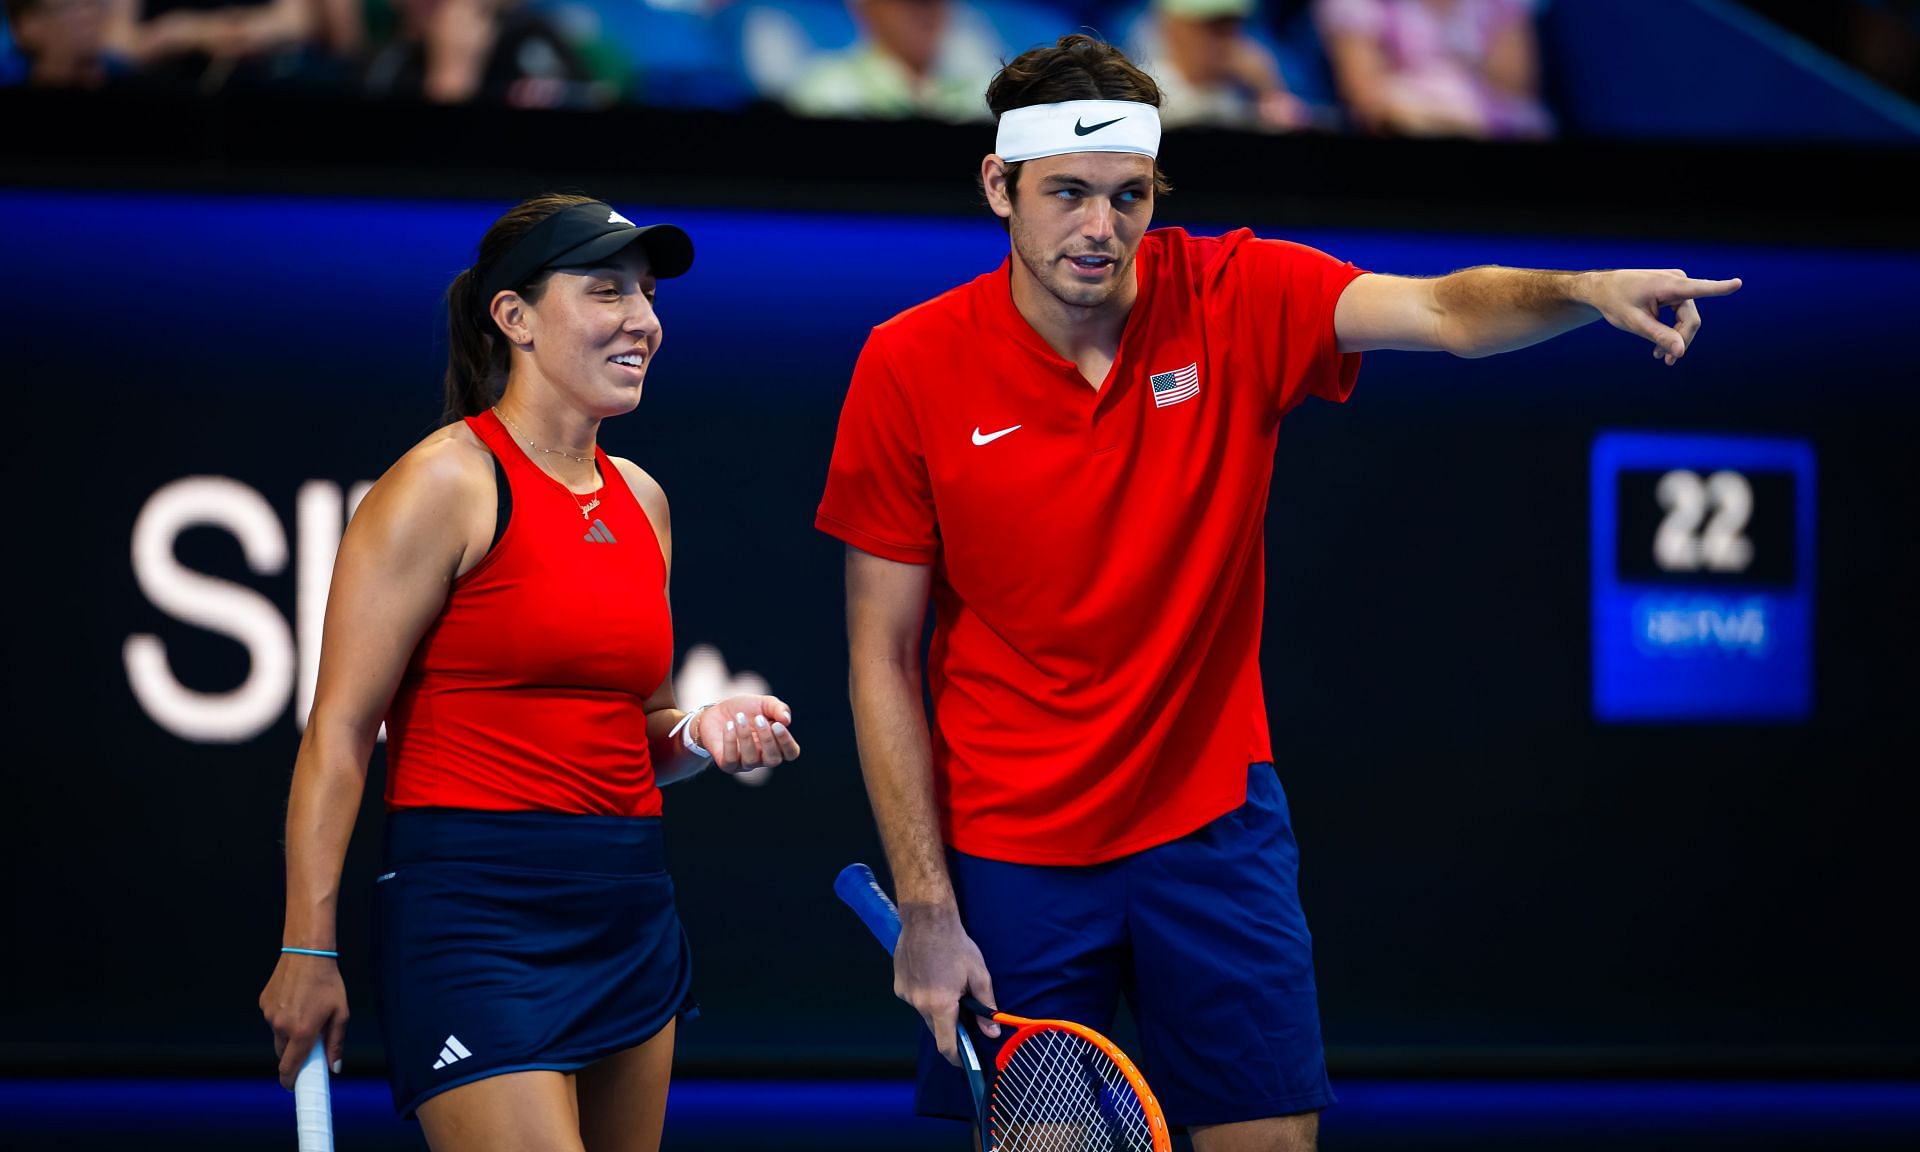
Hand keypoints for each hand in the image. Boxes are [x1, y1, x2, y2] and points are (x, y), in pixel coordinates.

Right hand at [259, 951, 347, 1089]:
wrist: (307, 953)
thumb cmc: (328, 983)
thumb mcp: (340, 1013)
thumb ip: (336, 1043)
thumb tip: (334, 1068)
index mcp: (302, 1032)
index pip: (289, 1067)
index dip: (290, 1081)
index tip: (293, 1086)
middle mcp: (281, 1026)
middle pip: (283, 1053)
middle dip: (294, 1053)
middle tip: (308, 1044)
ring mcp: (269, 1015)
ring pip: (277, 1035)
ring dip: (289, 1033)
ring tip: (305, 1013)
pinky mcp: (263, 1004)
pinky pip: (272, 1019)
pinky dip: (282, 1017)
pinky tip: (295, 1001)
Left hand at [694, 694, 799, 774]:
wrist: (717, 711)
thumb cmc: (745, 709)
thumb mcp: (764, 703)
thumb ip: (778, 708)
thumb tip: (787, 720)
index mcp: (777, 744)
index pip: (791, 753)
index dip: (787, 741)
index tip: (777, 724)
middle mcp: (763, 758)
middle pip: (773, 760)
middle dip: (767, 739)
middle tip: (758, 719)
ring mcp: (745, 763)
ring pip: (751, 759)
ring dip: (746, 737)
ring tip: (739, 717)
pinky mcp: (727, 764)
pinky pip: (731, 759)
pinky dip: (730, 741)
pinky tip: (729, 726)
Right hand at [895, 902, 999, 1065]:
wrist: (926, 919)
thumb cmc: (956, 945)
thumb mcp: (979, 975)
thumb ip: (986, 1007)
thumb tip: (992, 1032)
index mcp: (940, 1005)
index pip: (946, 1045)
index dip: (957, 1058)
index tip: (966, 1062)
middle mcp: (919, 1004)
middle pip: (936, 1029)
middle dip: (950, 1028)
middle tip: (964, 1014)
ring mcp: (905, 995)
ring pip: (925, 1013)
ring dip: (937, 1009)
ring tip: (948, 985)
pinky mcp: (898, 985)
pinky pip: (914, 999)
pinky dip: (925, 996)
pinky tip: (933, 976)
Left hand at [1581, 269, 1743, 364]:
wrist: (1603, 289)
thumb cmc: (1616, 303)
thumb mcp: (1635, 323)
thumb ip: (1659, 336)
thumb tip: (1681, 352)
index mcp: (1668, 285)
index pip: (1698, 289)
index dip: (1720, 288)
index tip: (1738, 283)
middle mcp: (1678, 280)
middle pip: (1690, 318)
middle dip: (1680, 340)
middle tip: (1666, 361)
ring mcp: (1678, 284)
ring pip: (1687, 318)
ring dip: (1676, 338)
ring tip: (1660, 357)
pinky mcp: (1675, 290)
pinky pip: (1680, 313)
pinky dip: (1672, 330)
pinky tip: (1659, 349)